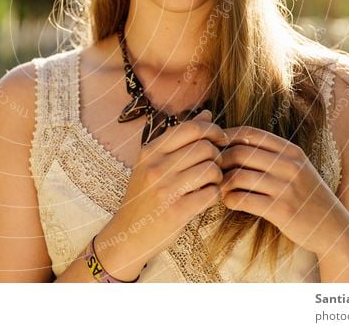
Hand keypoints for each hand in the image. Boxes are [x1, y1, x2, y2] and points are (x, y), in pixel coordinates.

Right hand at [96, 109, 224, 279]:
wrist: (128, 235)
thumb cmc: (145, 197)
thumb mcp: (153, 164)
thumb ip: (180, 139)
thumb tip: (207, 113)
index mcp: (150, 151)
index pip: (191, 128)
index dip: (213, 131)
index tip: (220, 141)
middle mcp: (155, 167)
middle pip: (205, 148)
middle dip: (218, 156)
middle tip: (214, 167)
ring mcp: (165, 190)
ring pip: (211, 170)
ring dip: (218, 177)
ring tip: (210, 184)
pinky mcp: (176, 212)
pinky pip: (211, 194)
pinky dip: (215, 195)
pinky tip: (206, 198)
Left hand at [213, 126, 348, 257]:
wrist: (332, 227)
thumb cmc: (305, 195)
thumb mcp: (295, 167)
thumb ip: (270, 153)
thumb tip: (232, 141)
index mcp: (291, 150)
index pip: (249, 133)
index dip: (226, 137)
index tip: (214, 146)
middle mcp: (290, 165)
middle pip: (239, 153)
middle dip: (219, 161)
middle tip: (211, 170)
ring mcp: (286, 187)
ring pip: (238, 177)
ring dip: (222, 183)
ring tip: (218, 187)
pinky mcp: (281, 210)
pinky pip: (243, 199)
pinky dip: (229, 200)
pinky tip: (229, 201)